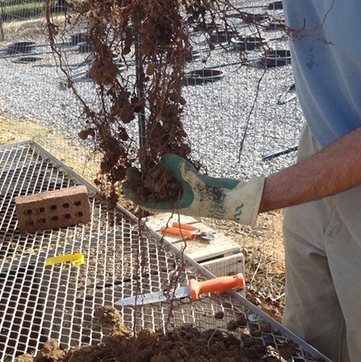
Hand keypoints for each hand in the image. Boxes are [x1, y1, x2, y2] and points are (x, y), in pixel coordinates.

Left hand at [123, 154, 263, 225]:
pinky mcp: (191, 181)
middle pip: (153, 190)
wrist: (235, 197)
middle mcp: (176, 198)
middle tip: (131, 168)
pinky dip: (169, 165)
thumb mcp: (195, 182)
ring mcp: (184, 189)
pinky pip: (176, 173)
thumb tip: (162, 157)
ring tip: (144, 159)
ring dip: (154, 171)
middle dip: (141, 180)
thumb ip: (179, 169)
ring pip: (163, 181)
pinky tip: (163, 155)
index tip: (124, 185)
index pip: (148, 202)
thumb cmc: (215, 197)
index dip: (135, 195)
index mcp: (174, 206)